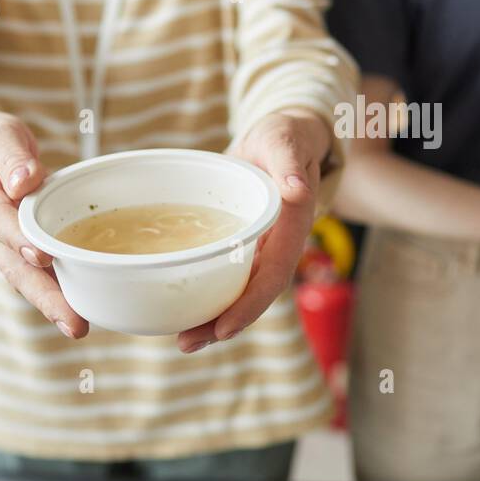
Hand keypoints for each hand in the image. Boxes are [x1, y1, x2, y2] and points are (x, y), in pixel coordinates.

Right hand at [0, 111, 87, 338]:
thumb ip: (10, 154)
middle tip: (73, 322)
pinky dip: (59, 292)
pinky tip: (84, 310)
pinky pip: (38, 274)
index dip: (18, 238)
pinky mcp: (20, 251)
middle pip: (13, 267)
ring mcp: (2, 245)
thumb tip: (25, 181)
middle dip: (43, 295)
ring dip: (52, 304)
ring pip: (25, 279)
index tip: (41, 255)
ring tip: (78, 327)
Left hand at [175, 109, 330, 352]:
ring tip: (182, 340)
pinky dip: (207, 297)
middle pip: (254, 295)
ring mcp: (263, 249)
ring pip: (241, 293)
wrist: (283, 139)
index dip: (250, 304)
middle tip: (187, 343)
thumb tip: (298, 190)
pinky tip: (182, 311)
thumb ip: (289, 163)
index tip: (224, 327)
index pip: (275, 274)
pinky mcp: (245, 247)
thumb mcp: (284, 141)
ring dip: (214, 319)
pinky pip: (229, 278)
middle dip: (225, 324)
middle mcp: (279, 245)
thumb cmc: (283, 137)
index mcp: (292, 225)